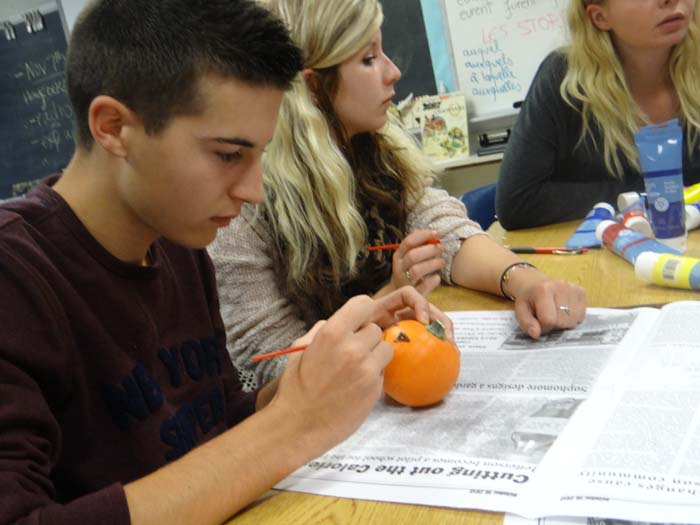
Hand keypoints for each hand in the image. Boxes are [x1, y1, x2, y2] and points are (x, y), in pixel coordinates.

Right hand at [271, 287, 451, 457]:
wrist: (298, 426)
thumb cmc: (295, 386)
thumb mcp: (300, 349)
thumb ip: (322, 330)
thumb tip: (339, 322)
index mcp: (332, 334)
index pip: (363, 303)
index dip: (361, 311)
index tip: (357, 320)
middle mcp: (353, 348)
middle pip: (376, 329)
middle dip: (366, 338)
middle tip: (352, 351)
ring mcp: (367, 370)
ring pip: (385, 349)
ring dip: (375, 355)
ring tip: (357, 368)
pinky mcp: (375, 390)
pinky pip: (382, 372)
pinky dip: (374, 376)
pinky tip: (356, 386)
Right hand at [389, 230, 444, 294]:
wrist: (398, 296)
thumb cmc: (407, 272)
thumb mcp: (407, 257)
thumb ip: (416, 245)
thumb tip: (428, 232)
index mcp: (398, 256)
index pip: (408, 242)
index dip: (424, 236)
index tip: (437, 234)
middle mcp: (399, 268)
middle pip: (412, 256)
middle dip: (429, 250)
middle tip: (441, 248)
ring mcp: (405, 281)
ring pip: (416, 271)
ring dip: (431, 264)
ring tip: (442, 262)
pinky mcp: (413, 293)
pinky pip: (423, 287)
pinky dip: (432, 281)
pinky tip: (436, 278)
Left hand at [509, 270, 586, 337]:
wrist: (535, 283)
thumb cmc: (529, 298)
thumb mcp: (521, 310)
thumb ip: (526, 323)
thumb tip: (536, 334)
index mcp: (543, 290)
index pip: (549, 320)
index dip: (544, 327)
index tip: (539, 324)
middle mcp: (561, 286)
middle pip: (563, 321)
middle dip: (554, 325)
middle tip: (547, 318)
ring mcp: (573, 288)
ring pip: (574, 320)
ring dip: (564, 323)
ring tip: (555, 314)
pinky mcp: (581, 291)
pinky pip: (582, 315)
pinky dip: (573, 318)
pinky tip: (564, 311)